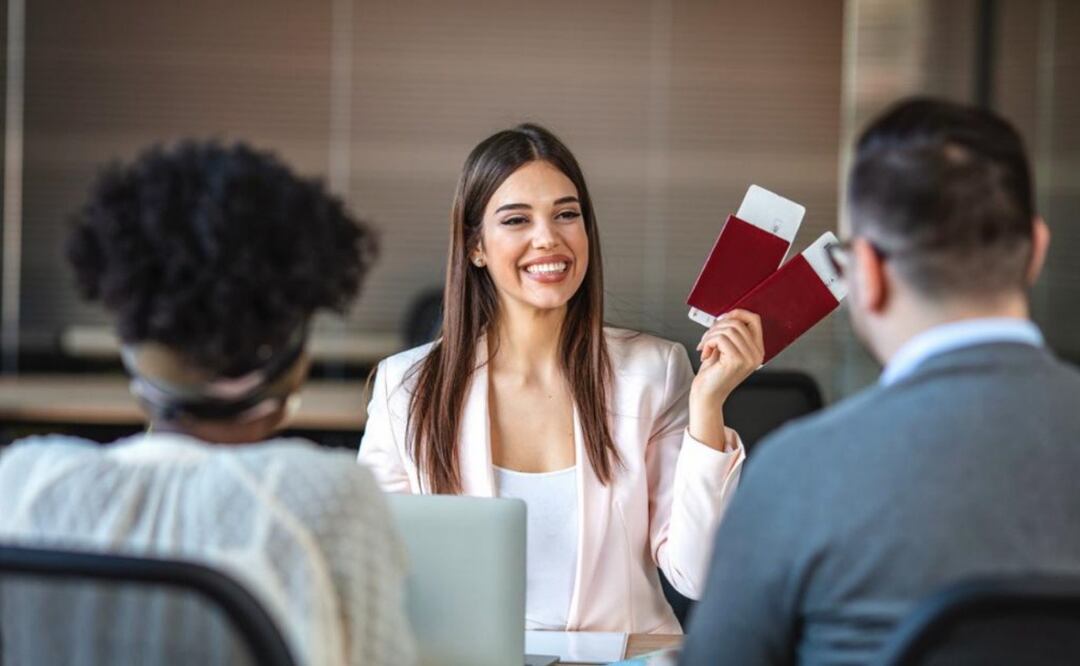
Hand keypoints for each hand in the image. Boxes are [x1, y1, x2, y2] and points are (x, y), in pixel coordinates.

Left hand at [688, 310, 764, 448]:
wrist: (707, 395)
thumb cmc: (713, 374)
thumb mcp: (725, 349)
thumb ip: (730, 334)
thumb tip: (726, 316)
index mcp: (756, 350)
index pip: (754, 320)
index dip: (737, 313)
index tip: (722, 317)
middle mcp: (756, 354)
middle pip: (737, 323)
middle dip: (716, 327)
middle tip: (707, 338)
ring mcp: (748, 358)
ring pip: (727, 329)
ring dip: (710, 335)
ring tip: (705, 346)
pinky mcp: (736, 360)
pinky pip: (720, 338)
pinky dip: (708, 342)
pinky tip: (705, 353)